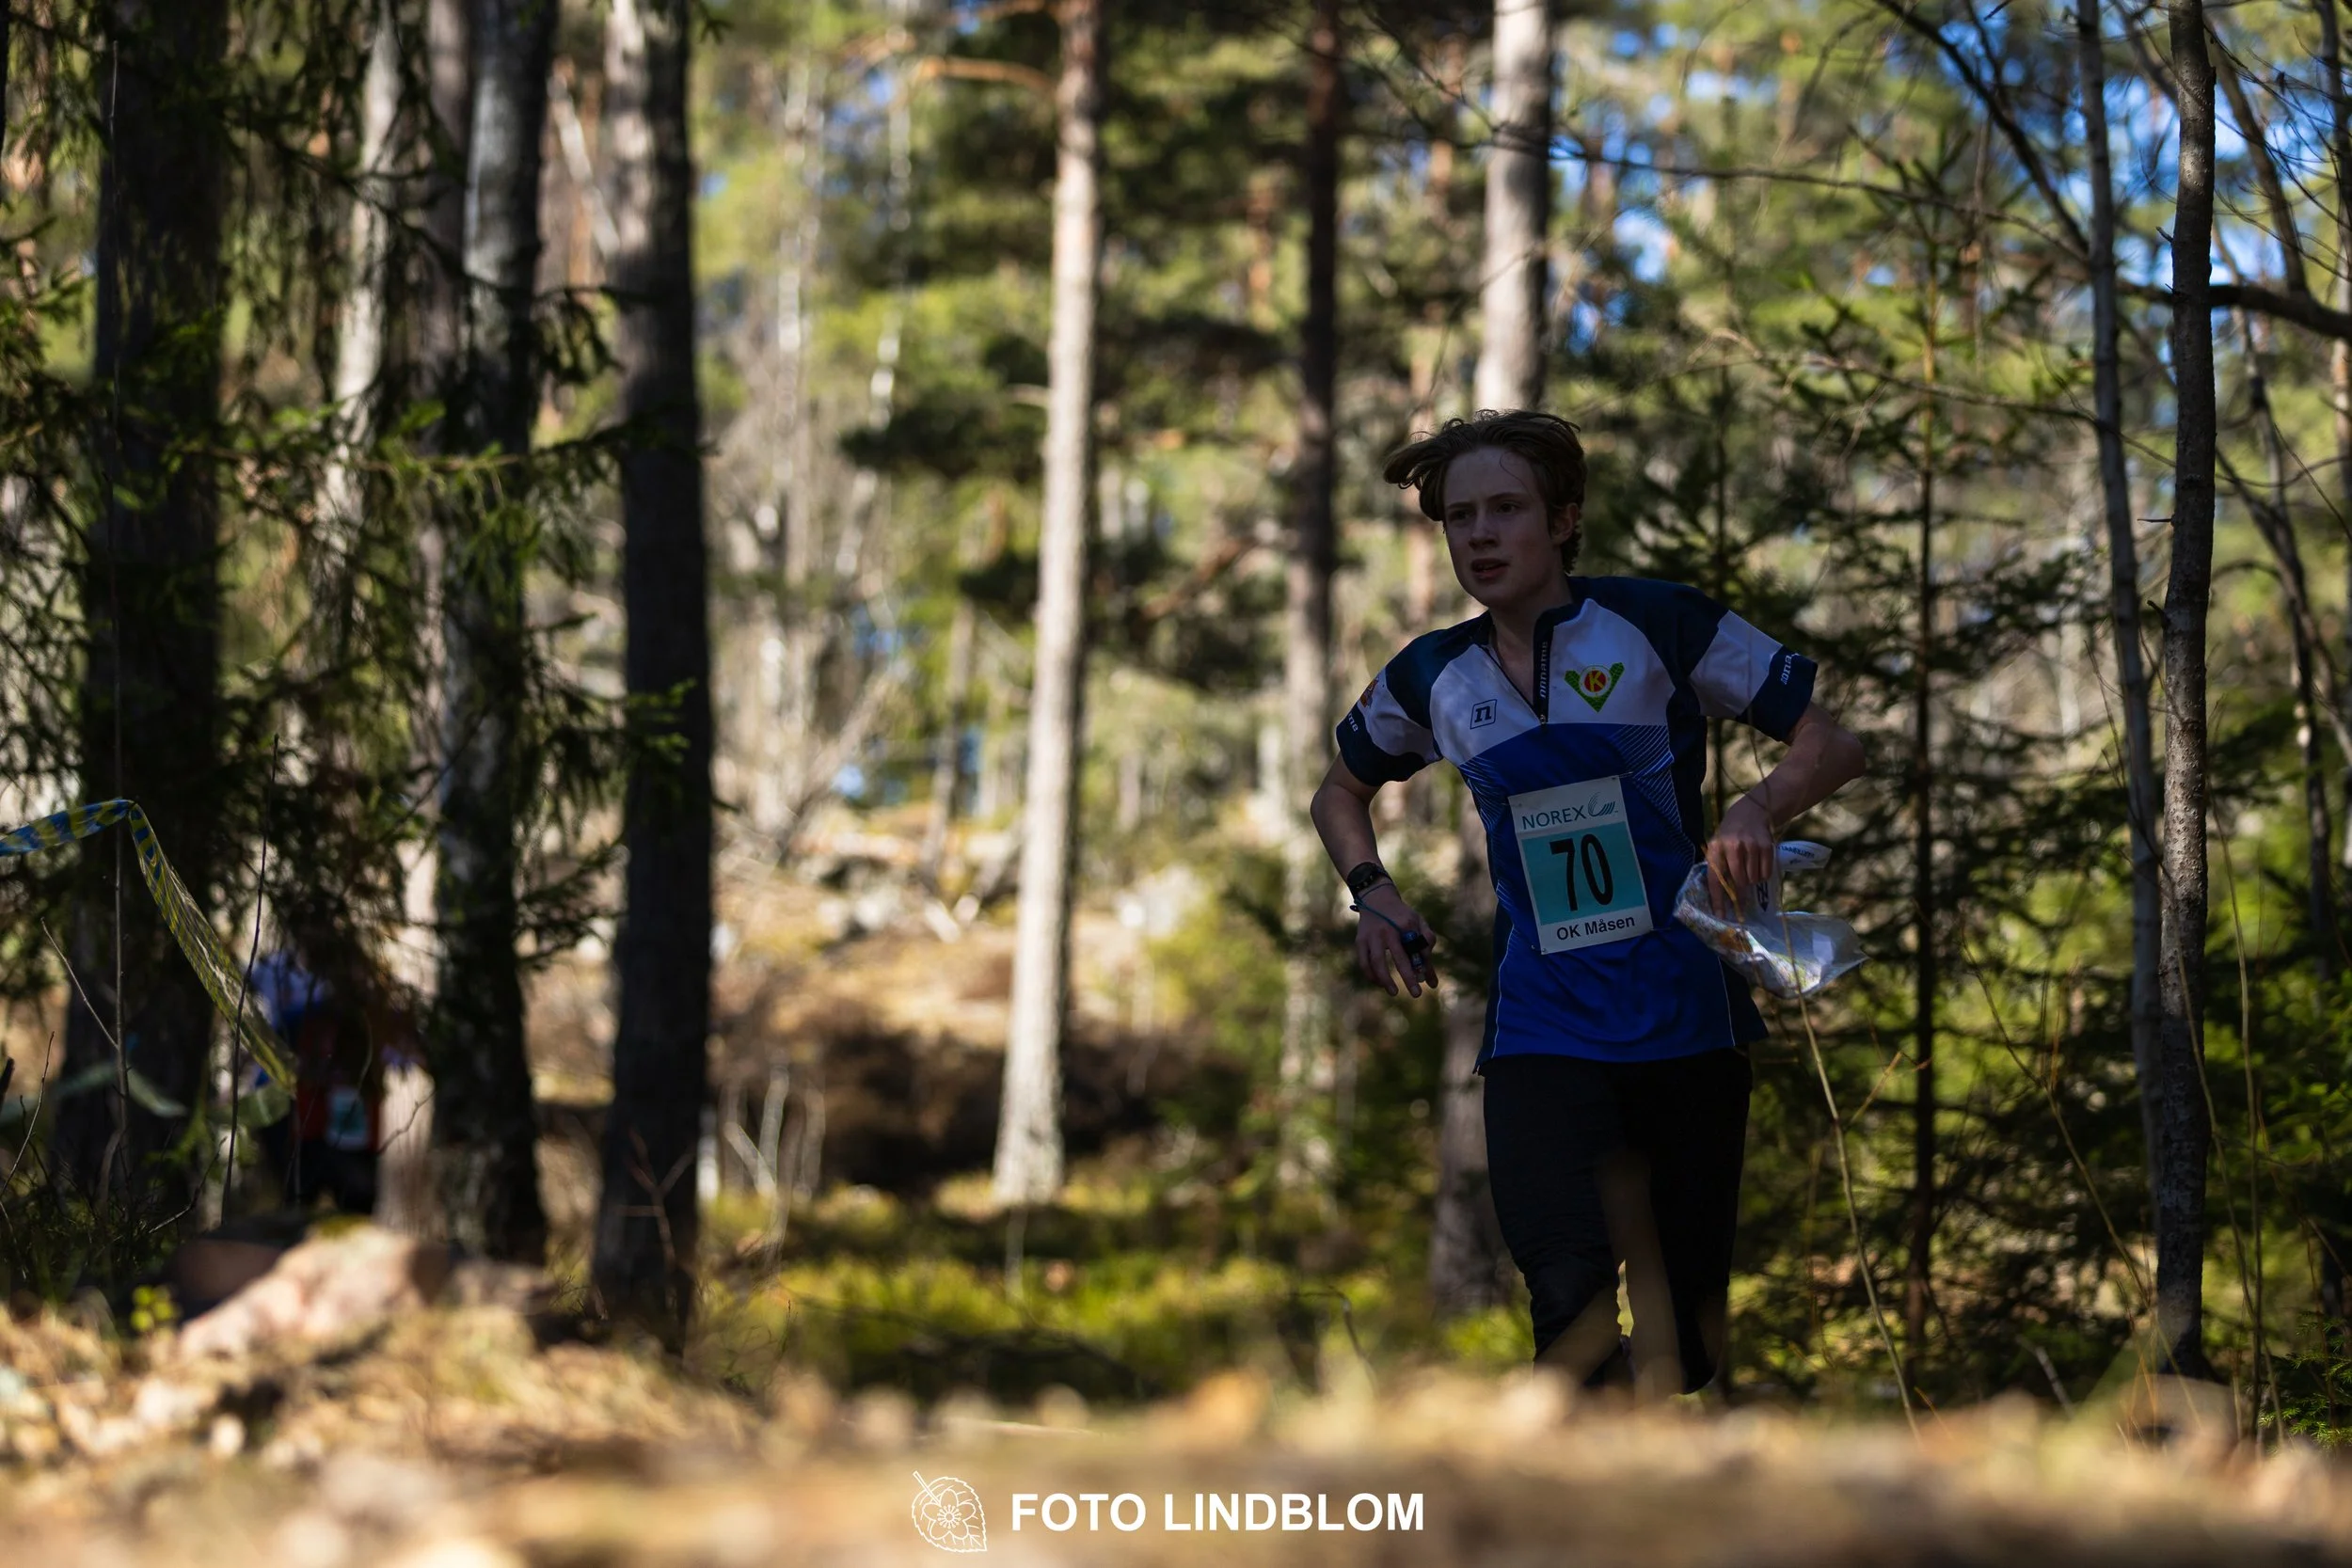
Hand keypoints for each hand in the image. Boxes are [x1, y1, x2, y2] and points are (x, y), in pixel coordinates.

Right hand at [1353, 882, 1438, 998]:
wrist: (1376, 899)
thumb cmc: (1401, 915)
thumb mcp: (1418, 920)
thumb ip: (1427, 939)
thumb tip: (1428, 966)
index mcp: (1405, 924)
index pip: (1417, 949)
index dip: (1424, 966)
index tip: (1429, 983)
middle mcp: (1387, 930)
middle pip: (1399, 957)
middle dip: (1408, 977)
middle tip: (1417, 994)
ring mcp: (1372, 935)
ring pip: (1376, 962)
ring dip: (1385, 980)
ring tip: (1393, 992)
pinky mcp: (1360, 941)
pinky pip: (1364, 962)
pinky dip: (1371, 975)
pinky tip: (1379, 983)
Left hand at [1706, 794, 1776, 907]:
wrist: (1750, 814)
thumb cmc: (1729, 836)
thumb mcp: (1717, 847)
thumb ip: (1717, 867)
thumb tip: (1720, 899)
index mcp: (1716, 848)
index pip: (1715, 879)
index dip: (1718, 900)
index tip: (1721, 916)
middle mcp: (1733, 847)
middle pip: (1739, 882)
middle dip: (1740, 894)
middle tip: (1741, 899)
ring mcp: (1751, 846)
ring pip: (1753, 879)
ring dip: (1751, 880)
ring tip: (1749, 869)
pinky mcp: (1766, 847)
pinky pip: (1765, 873)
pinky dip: (1762, 875)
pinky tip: (1758, 865)